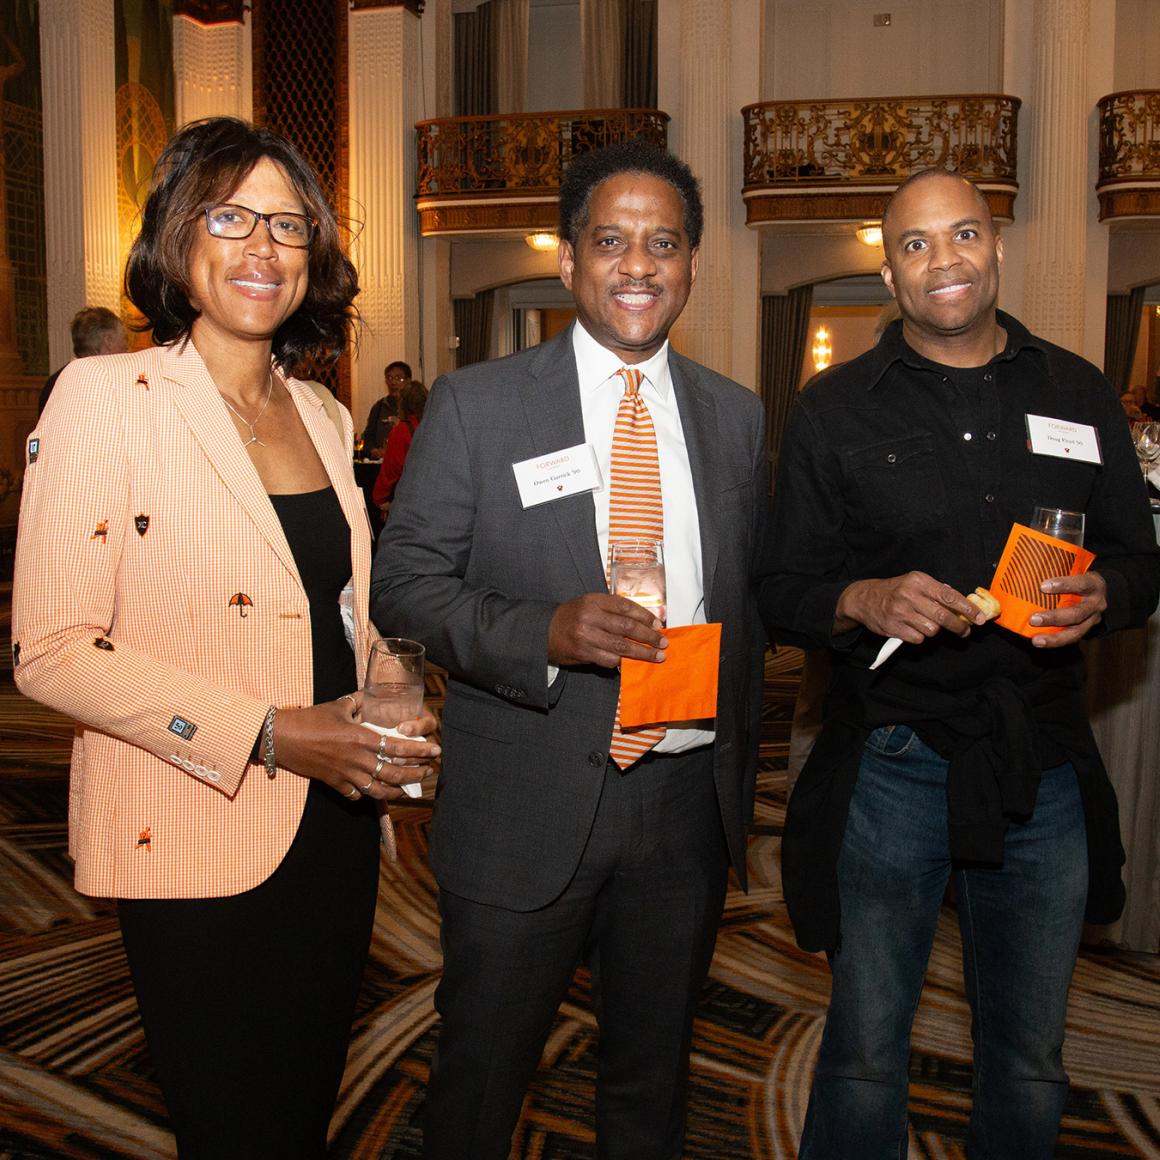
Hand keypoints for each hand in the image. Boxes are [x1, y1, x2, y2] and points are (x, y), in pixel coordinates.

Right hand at [272, 694, 439, 800]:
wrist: (281, 738)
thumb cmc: (310, 718)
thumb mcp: (338, 706)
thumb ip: (358, 701)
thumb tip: (371, 694)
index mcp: (361, 737)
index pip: (397, 746)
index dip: (419, 750)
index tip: (434, 751)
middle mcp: (357, 758)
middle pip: (394, 772)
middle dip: (415, 774)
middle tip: (428, 772)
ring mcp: (345, 774)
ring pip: (379, 789)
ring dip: (397, 790)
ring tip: (409, 788)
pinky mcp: (334, 783)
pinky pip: (356, 795)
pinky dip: (367, 795)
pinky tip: (375, 792)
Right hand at [547, 593, 666, 667]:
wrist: (544, 631)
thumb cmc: (572, 617)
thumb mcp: (590, 604)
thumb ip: (612, 610)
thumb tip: (643, 622)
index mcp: (594, 600)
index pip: (626, 607)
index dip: (645, 616)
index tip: (658, 624)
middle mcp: (590, 616)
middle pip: (627, 627)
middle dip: (649, 636)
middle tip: (662, 642)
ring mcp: (586, 636)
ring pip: (621, 646)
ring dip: (642, 653)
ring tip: (656, 656)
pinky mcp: (583, 652)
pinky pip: (609, 659)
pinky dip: (623, 662)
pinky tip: (633, 664)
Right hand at [835, 571, 983, 643]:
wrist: (864, 599)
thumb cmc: (895, 591)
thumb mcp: (914, 583)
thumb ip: (936, 591)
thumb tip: (962, 605)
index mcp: (918, 581)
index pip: (949, 596)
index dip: (968, 609)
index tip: (980, 618)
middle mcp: (909, 596)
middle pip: (943, 616)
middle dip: (959, 626)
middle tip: (965, 631)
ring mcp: (900, 612)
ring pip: (932, 630)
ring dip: (935, 631)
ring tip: (929, 625)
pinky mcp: (893, 628)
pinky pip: (918, 638)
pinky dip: (920, 636)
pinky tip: (913, 629)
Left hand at [1029, 571, 1106, 647]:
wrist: (1099, 592)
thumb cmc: (1078, 578)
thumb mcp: (1075, 570)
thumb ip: (1055, 569)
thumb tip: (1016, 565)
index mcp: (1093, 584)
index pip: (1081, 583)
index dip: (1064, 585)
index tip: (1043, 586)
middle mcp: (1096, 603)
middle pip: (1077, 613)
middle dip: (1054, 617)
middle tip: (1033, 619)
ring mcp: (1093, 619)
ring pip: (1076, 631)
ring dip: (1054, 637)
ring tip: (1036, 640)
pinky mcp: (1087, 630)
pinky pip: (1072, 639)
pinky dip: (1055, 641)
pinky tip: (1039, 642)